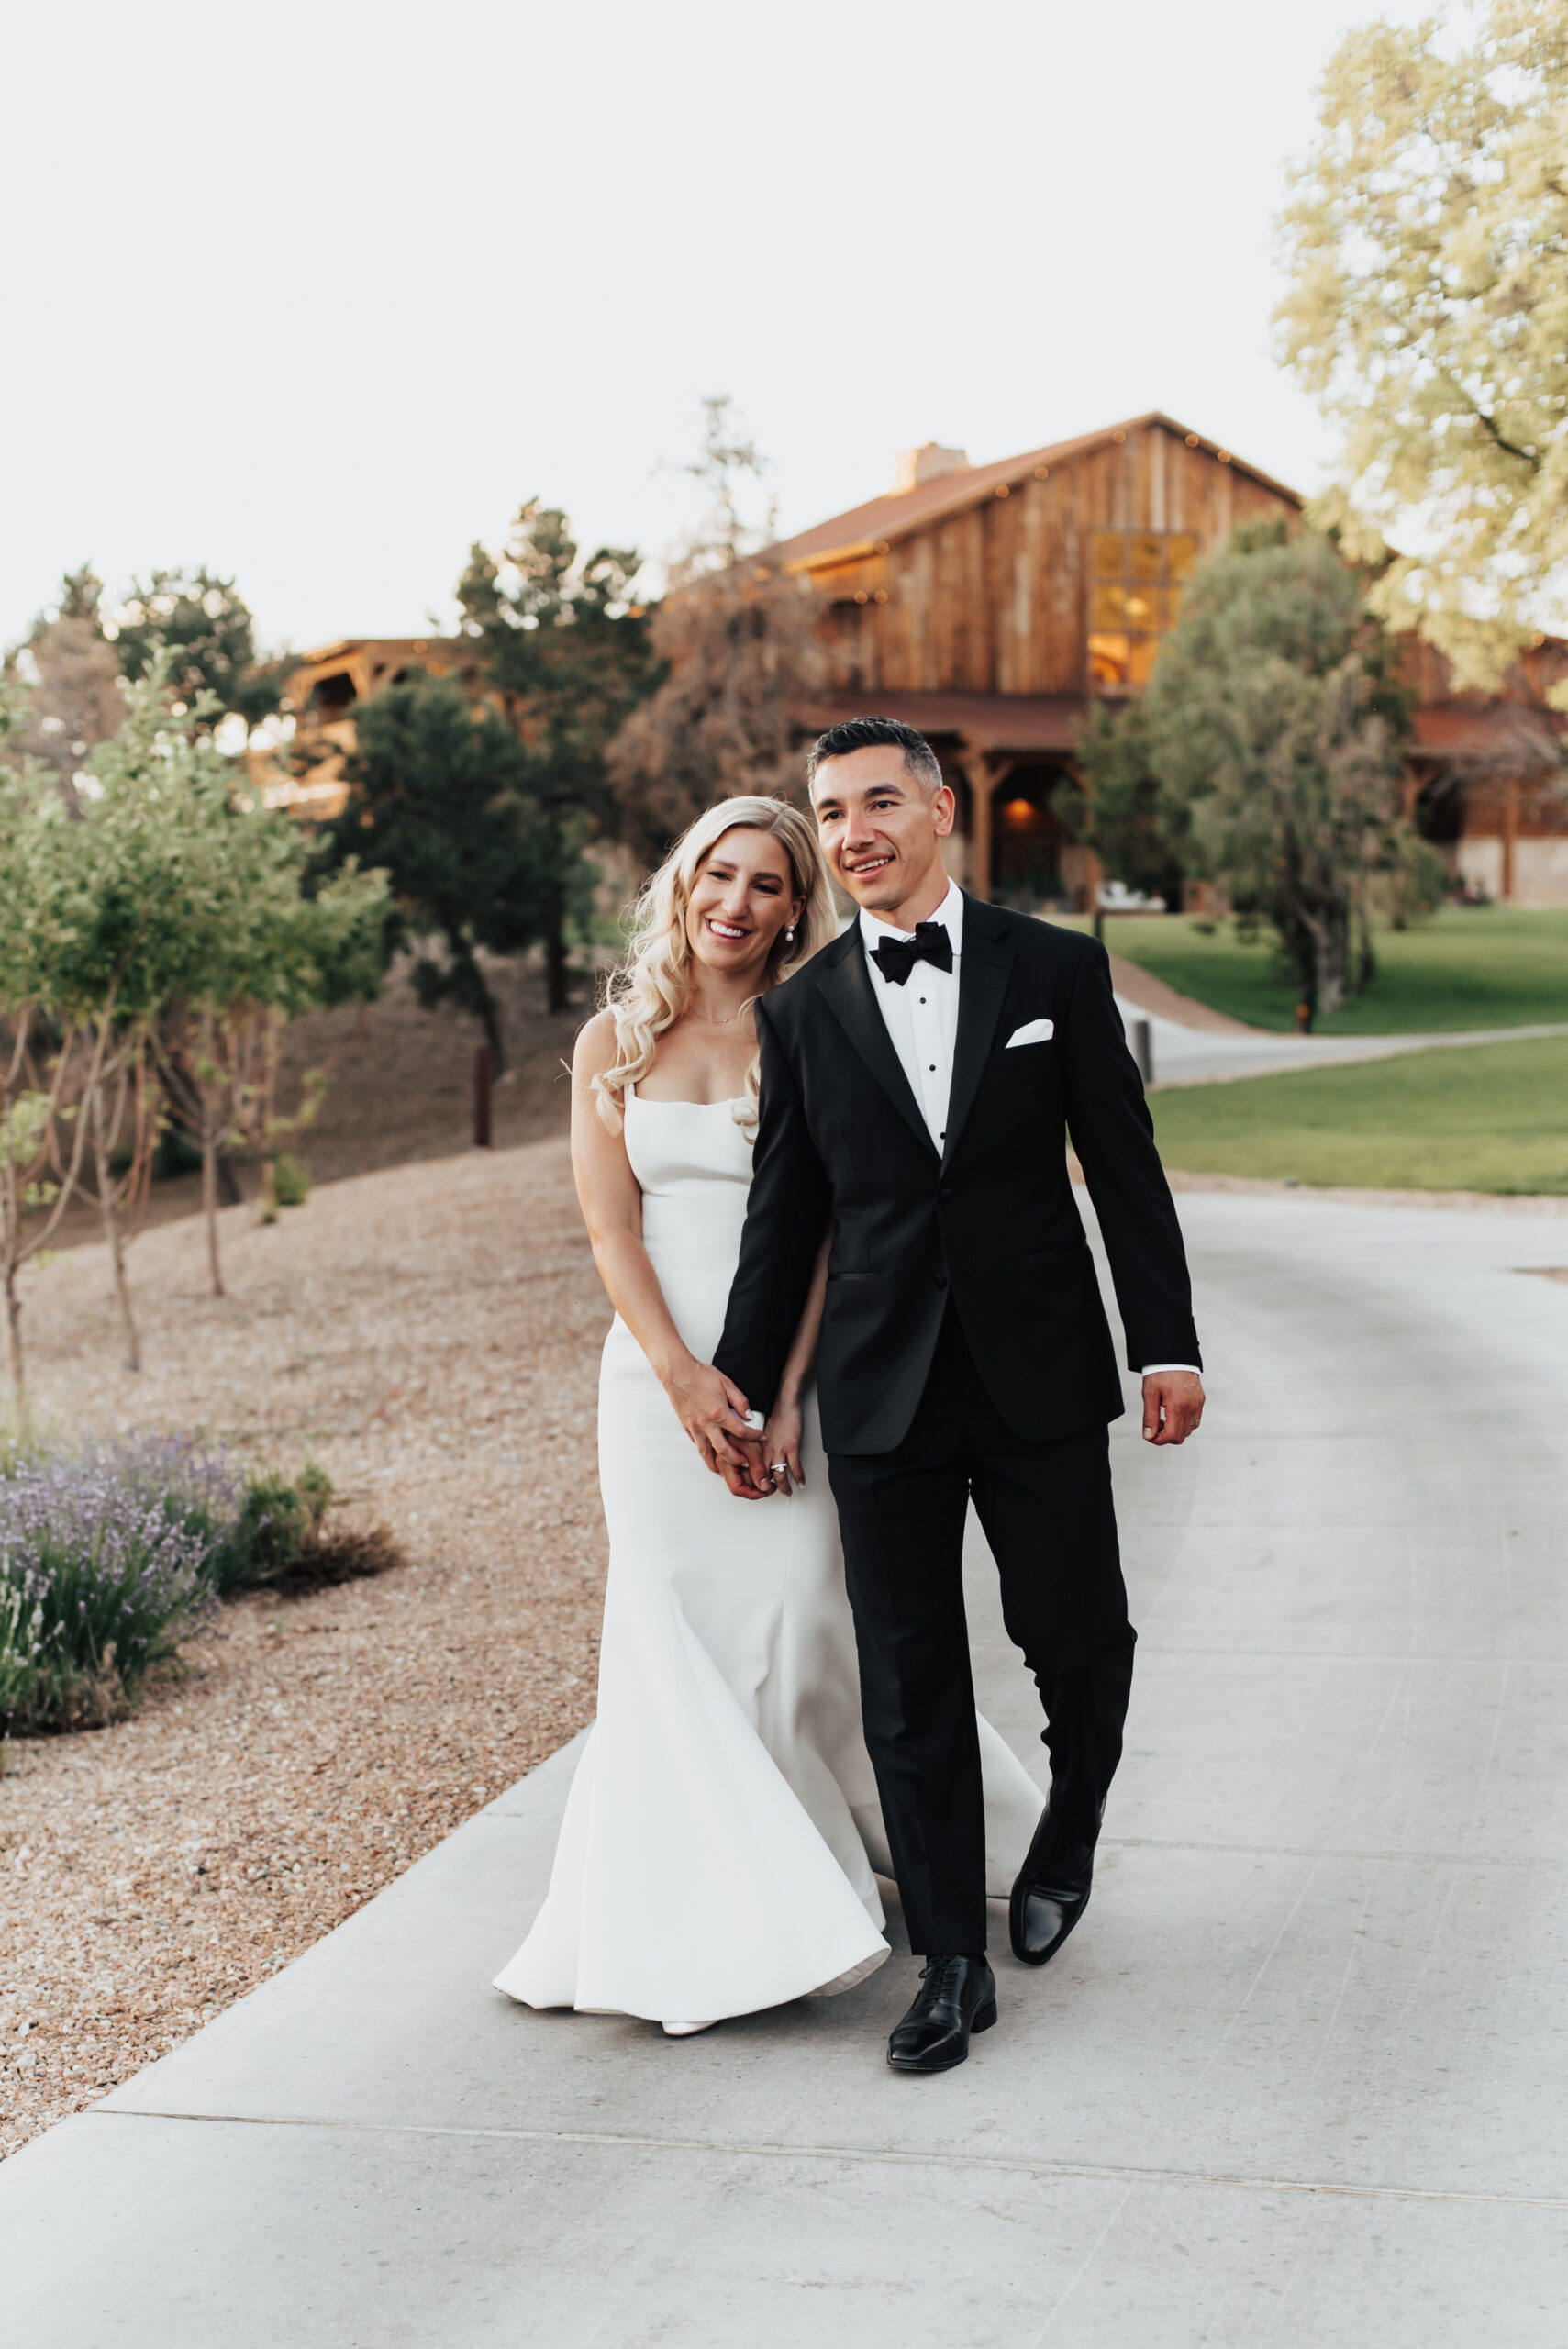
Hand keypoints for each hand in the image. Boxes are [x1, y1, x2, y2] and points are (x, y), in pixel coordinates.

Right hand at [661, 1356, 771, 1492]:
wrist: (678, 1373)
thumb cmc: (700, 1376)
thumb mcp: (727, 1384)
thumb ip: (740, 1401)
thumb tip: (749, 1415)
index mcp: (719, 1414)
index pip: (742, 1432)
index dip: (755, 1436)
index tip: (761, 1437)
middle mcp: (706, 1425)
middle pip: (725, 1451)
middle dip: (737, 1460)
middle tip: (745, 1463)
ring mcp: (695, 1428)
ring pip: (706, 1454)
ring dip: (717, 1464)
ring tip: (725, 1469)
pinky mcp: (687, 1427)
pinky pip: (697, 1445)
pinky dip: (705, 1453)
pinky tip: (710, 1454)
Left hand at [759, 1390, 805, 1495]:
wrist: (785, 1404)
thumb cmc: (774, 1416)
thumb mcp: (759, 1435)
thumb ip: (758, 1449)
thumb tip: (758, 1460)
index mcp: (755, 1448)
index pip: (751, 1471)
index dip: (754, 1483)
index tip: (758, 1489)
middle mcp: (764, 1451)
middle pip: (763, 1477)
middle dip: (767, 1489)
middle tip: (771, 1494)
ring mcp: (778, 1450)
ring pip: (779, 1476)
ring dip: (784, 1487)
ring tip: (787, 1492)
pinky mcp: (792, 1447)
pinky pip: (795, 1468)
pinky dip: (799, 1478)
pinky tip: (801, 1483)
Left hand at [1142, 1369, 1203, 1445]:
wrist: (1173, 1355)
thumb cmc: (1160, 1371)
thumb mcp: (1150, 1393)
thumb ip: (1150, 1417)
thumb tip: (1149, 1436)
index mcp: (1178, 1405)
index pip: (1171, 1435)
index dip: (1159, 1440)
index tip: (1150, 1436)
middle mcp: (1192, 1407)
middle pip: (1181, 1436)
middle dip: (1166, 1436)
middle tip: (1155, 1425)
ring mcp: (1198, 1404)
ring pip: (1189, 1430)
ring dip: (1176, 1430)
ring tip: (1164, 1418)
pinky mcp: (1200, 1400)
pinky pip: (1195, 1420)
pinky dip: (1184, 1422)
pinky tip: (1173, 1413)